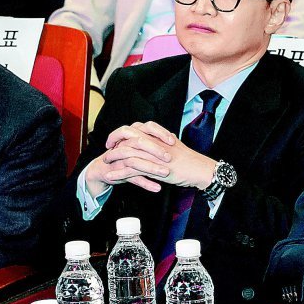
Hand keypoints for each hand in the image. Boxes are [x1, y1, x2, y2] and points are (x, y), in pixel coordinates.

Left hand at [84, 122, 216, 194]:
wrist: (198, 169)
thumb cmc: (189, 160)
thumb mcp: (174, 146)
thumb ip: (163, 141)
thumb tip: (159, 139)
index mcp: (157, 135)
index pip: (134, 127)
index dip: (122, 132)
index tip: (115, 138)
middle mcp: (152, 141)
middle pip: (126, 136)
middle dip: (113, 141)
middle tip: (107, 148)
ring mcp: (151, 154)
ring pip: (126, 152)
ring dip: (113, 157)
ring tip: (105, 162)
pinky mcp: (152, 168)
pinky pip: (130, 169)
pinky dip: (118, 173)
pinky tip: (111, 176)